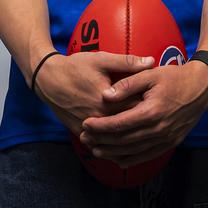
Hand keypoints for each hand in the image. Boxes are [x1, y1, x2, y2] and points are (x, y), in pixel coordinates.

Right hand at [34, 51, 154, 136]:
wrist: (47, 79)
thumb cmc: (75, 67)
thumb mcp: (101, 60)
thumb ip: (127, 62)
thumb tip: (151, 61)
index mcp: (107, 101)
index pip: (136, 110)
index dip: (150, 109)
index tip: (161, 106)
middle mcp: (99, 118)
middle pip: (127, 128)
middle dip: (142, 126)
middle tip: (158, 122)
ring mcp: (88, 128)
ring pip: (114, 141)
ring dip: (129, 140)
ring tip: (146, 137)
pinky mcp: (80, 132)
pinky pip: (99, 144)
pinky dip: (112, 146)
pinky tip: (125, 146)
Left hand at [79, 61, 207, 166]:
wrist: (202, 88)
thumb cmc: (175, 78)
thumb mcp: (150, 74)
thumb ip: (127, 84)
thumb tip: (105, 95)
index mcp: (152, 111)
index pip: (119, 123)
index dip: (100, 126)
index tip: (85, 123)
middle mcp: (159, 128)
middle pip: (124, 140)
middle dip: (102, 140)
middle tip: (84, 138)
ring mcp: (166, 138)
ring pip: (134, 151)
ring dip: (113, 152)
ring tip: (96, 150)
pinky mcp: (171, 142)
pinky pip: (148, 155)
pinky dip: (132, 160)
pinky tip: (119, 161)